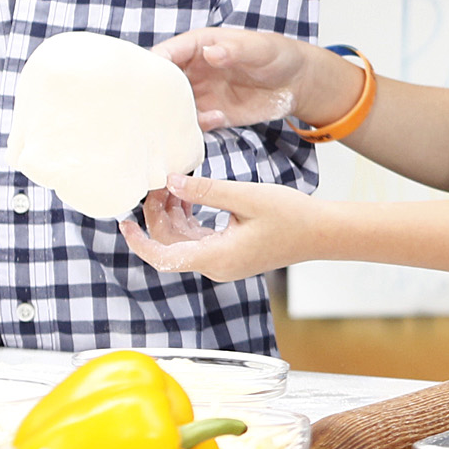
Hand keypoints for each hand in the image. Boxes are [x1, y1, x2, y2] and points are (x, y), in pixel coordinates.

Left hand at [119, 171, 318, 282]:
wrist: (323, 233)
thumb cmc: (291, 216)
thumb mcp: (246, 197)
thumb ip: (205, 191)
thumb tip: (171, 182)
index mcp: (216, 257)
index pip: (163, 258)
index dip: (139, 242)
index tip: (125, 222)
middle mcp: (215, 266)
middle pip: (171, 245)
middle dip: (158, 215)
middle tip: (158, 183)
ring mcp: (223, 263)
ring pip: (183, 242)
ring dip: (174, 215)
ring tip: (174, 184)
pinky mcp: (230, 255)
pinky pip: (198, 240)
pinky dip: (189, 219)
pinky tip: (190, 196)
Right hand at [155, 26, 341, 130]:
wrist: (296, 82)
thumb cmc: (277, 55)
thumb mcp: (260, 48)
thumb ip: (235, 50)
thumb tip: (210, 53)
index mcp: (198, 46)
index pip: (167, 53)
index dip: (153, 63)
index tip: (143, 78)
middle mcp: (193, 70)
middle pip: (161, 83)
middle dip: (154, 95)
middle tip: (153, 106)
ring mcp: (200, 94)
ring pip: (173, 107)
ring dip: (173, 115)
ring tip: (187, 117)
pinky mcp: (212, 114)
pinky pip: (194, 124)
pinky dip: (197, 126)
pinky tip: (217, 118)